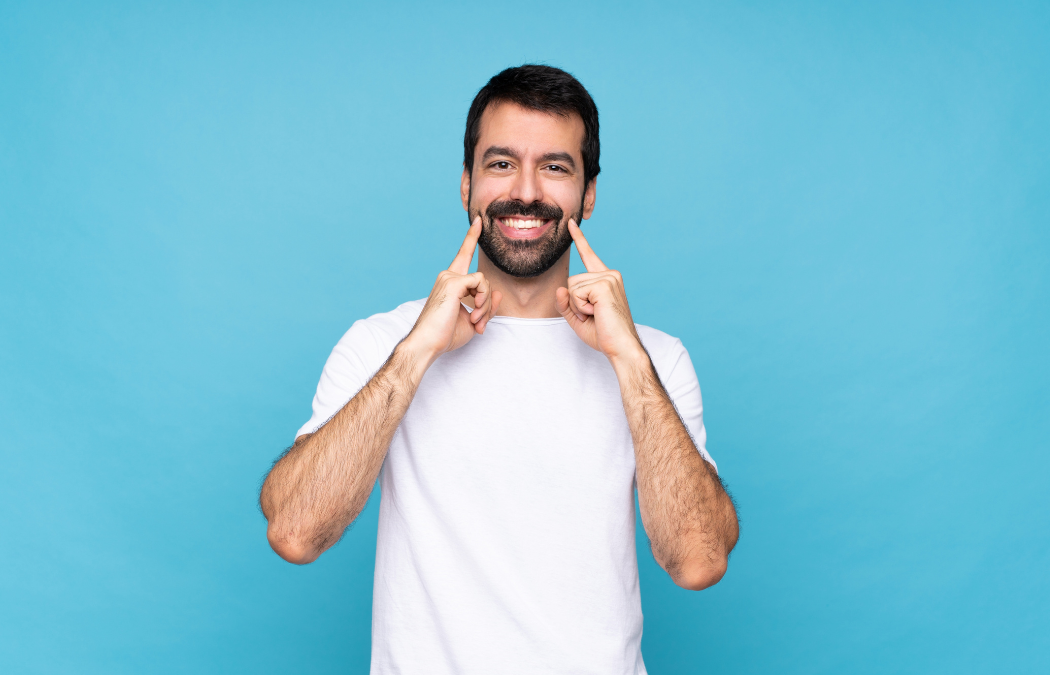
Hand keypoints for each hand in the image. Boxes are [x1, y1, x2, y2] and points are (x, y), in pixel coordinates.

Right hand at [403, 217, 502, 366]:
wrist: (428, 344)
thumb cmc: (445, 335)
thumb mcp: (473, 320)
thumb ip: (487, 305)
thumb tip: (498, 293)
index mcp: (450, 282)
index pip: (463, 255)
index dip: (471, 237)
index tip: (478, 221)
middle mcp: (448, 275)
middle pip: (483, 279)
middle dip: (487, 303)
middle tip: (480, 323)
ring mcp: (449, 277)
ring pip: (484, 281)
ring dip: (486, 304)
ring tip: (475, 320)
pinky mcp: (452, 282)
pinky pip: (481, 282)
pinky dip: (483, 299)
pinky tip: (474, 312)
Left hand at [556, 220, 646, 364]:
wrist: (621, 347)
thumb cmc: (603, 334)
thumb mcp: (577, 317)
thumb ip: (566, 302)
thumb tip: (560, 288)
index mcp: (606, 279)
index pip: (588, 255)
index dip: (579, 239)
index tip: (571, 224)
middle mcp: (609, 274)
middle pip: (571, 280)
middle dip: (575, 302)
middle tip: (593, 315)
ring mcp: (608, 277)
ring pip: (572, 287)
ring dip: (578, 306)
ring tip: (596, 315)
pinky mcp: (604, 285)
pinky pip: (576, 293)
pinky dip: (580, 308)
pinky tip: (596, 313)